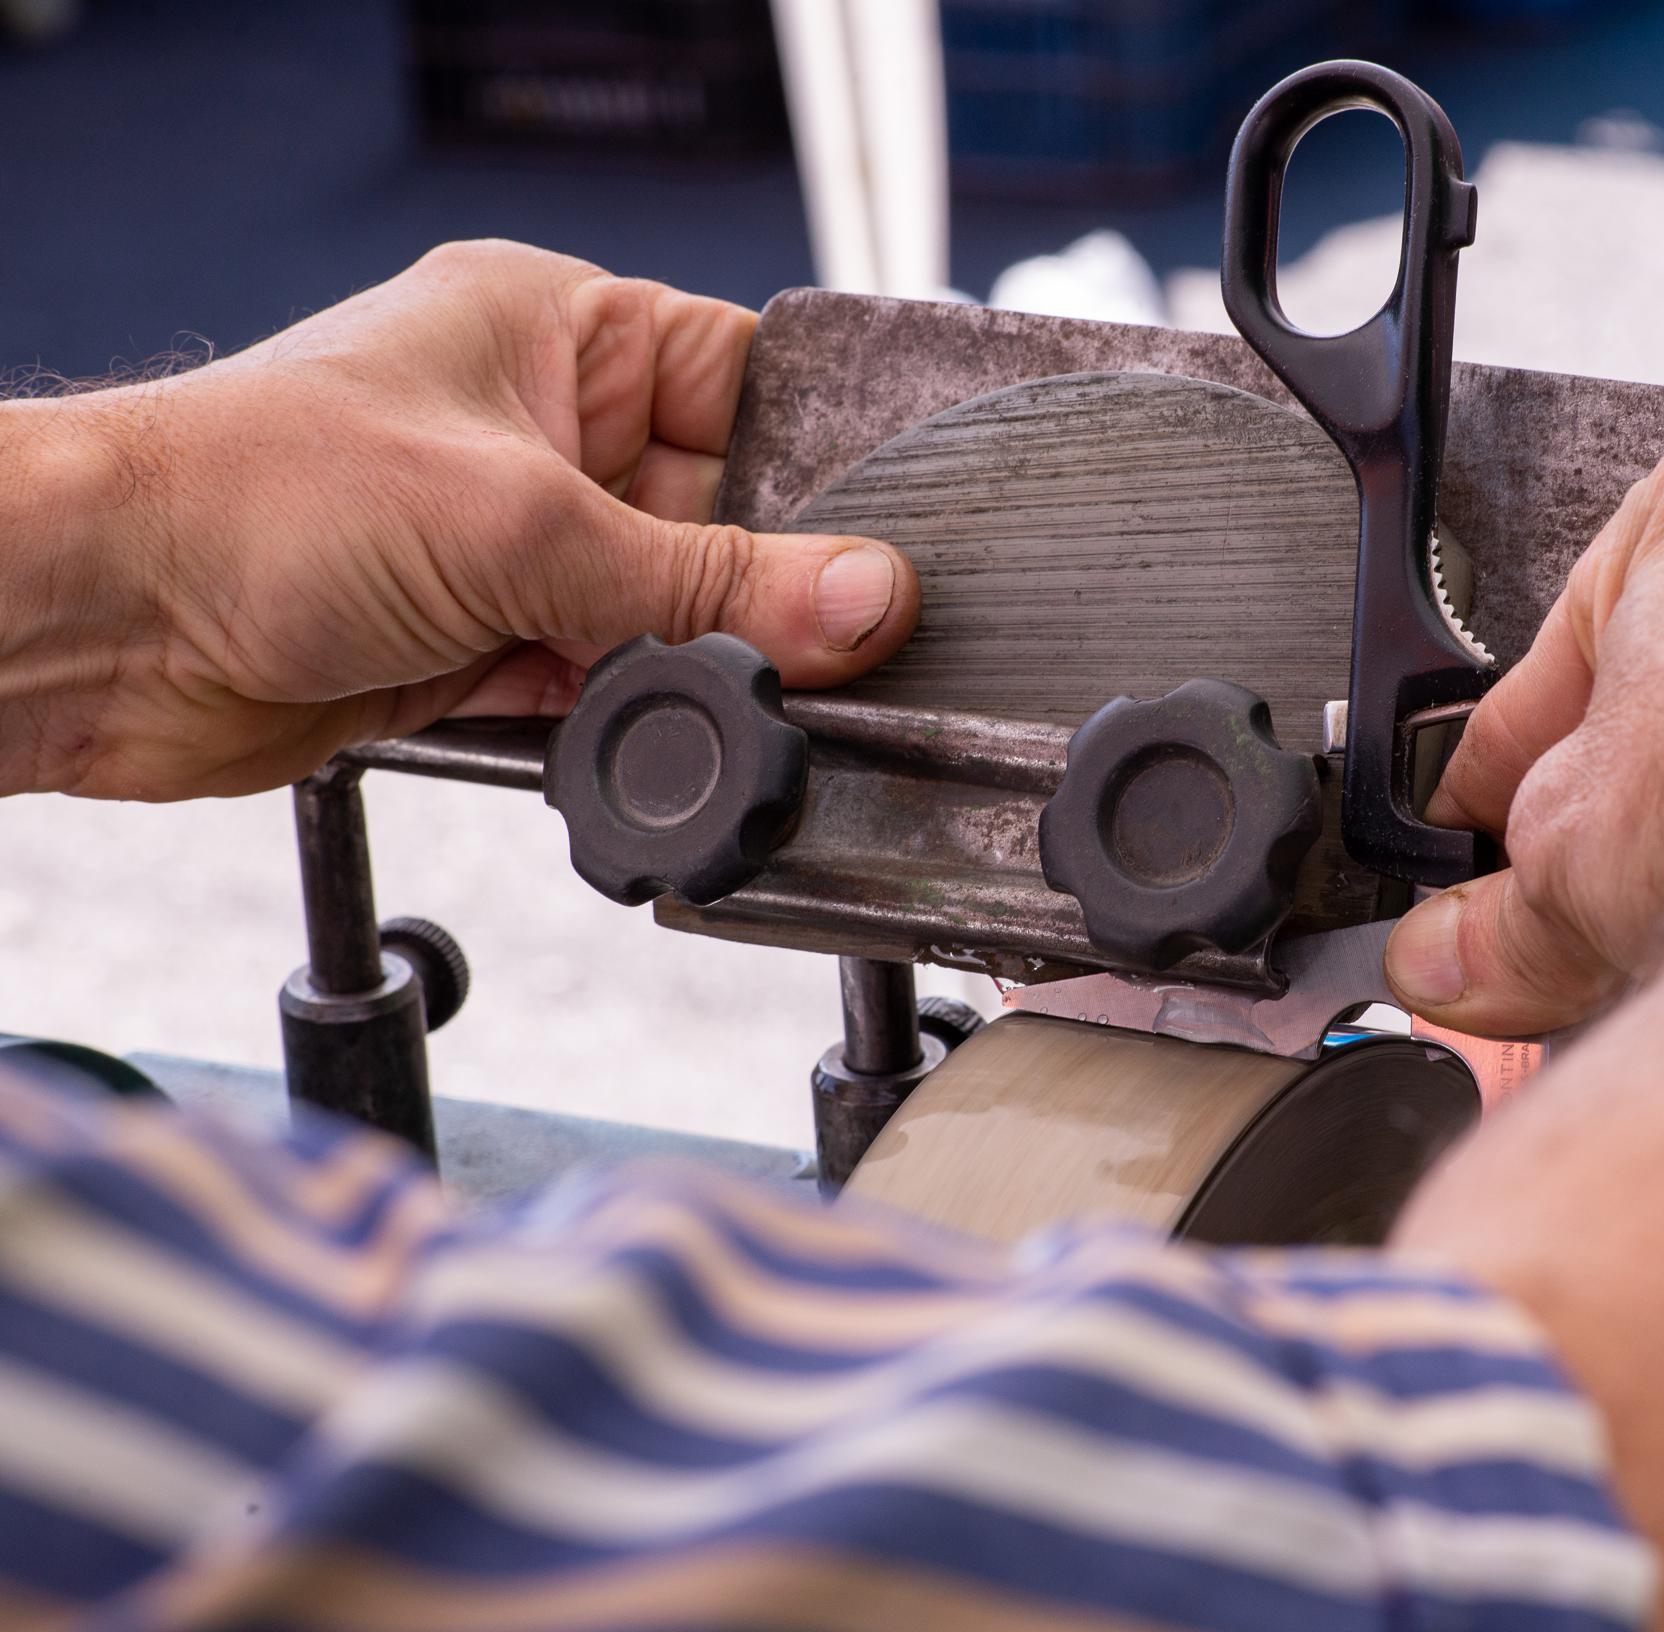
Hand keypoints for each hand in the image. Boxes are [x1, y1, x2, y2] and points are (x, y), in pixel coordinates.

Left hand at [0, 240, 917, 798]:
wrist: (98, 628)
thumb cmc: (250, 496)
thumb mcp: (522, 523)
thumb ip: (707, 580)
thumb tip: (860, 599)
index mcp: (554, 333)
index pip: (738, 381)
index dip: (820, 458)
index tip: (893, 534)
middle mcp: (539, 434)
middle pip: (720, 517)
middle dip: (762, 588)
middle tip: (823, 647)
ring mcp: (511, 546)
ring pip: (668, 613)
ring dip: (690, 663)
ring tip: (718, 693)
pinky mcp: (482, 648)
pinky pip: (605, 685)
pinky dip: (630, 720)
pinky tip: (643, 735)